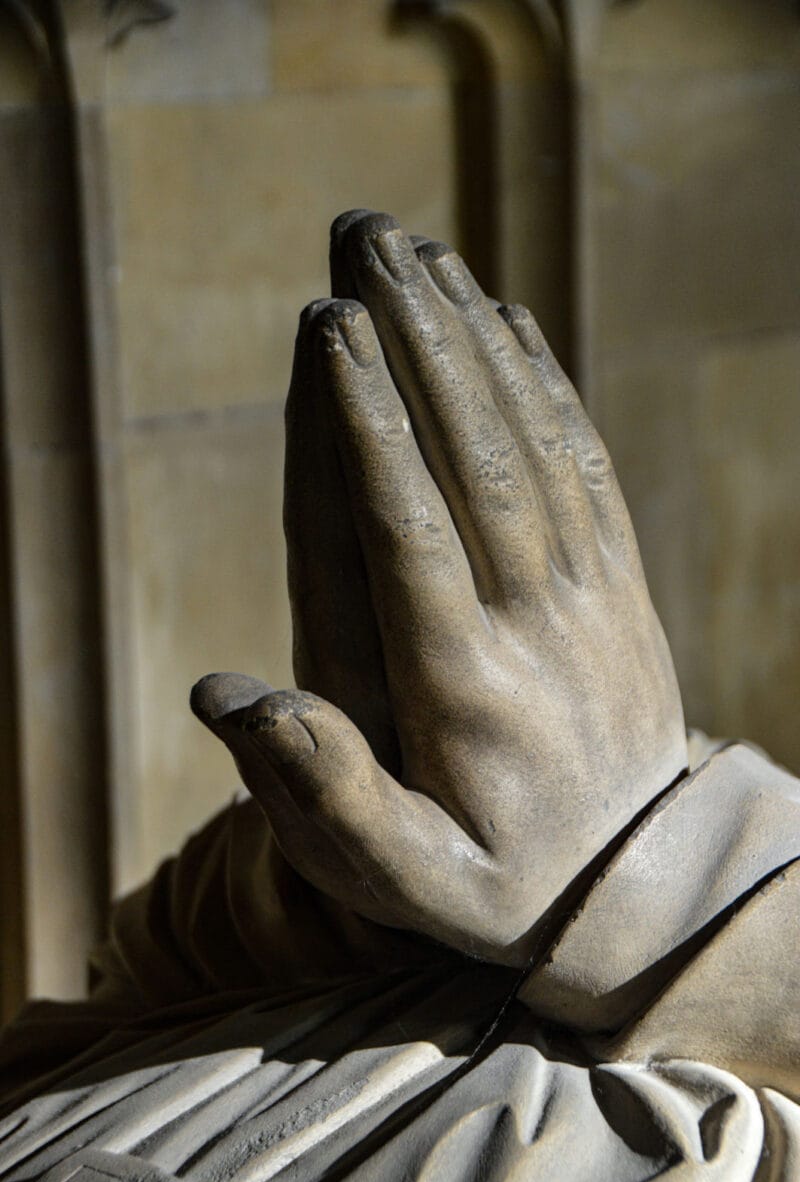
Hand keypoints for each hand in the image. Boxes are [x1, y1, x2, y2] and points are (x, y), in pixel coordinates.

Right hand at [193, 212, 686, 965]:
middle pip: (474, 457)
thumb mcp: (399, 877)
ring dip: (475, 339)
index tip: (330, 327)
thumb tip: (230, 696)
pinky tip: (509, 321)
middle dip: (415, 340)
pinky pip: (587, 466)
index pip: (409, 530)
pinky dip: (548, 386)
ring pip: (533, 444)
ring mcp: (589, 597)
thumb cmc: (492, 880)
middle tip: (365, 239)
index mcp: (460, 687)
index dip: (369, 425)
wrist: (632, 884)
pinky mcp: (622, 585)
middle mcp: (533, 625)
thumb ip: (320, 794)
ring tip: (421, 252)